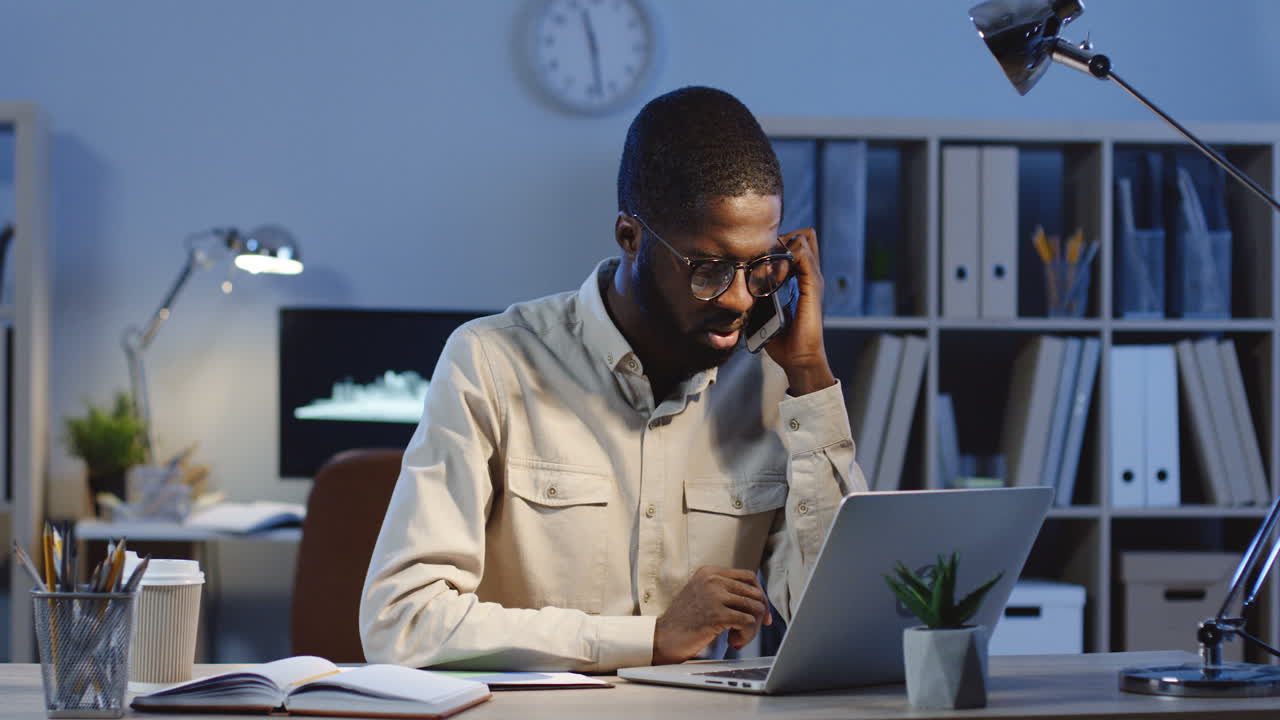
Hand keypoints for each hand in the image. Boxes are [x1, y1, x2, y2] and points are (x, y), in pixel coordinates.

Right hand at [652, 567, 772, 664]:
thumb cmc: (684, 621)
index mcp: (709, 572)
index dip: (760, 596)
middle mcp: (712, 579)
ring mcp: (714, 596)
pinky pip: (748, 622)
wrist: (663, 638)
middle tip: (748, 631)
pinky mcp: (717, 615)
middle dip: (758, 615)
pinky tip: (733, 642)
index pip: (749, 577)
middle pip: (755, 593)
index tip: (761, 614)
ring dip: (752, 628)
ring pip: (755, 608)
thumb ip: (724, 590)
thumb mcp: (702, 594)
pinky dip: (746, 635)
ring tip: (738, 638)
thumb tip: (759, 600)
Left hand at [765, 228, 835, 394]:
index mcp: (802, 279)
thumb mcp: (765, 309)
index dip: (777, 242)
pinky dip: (785, 256)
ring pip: (803, 239)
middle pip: (803, 235)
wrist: (799, 358)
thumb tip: (737, 287)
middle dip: (779, 238)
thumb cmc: (782, 338)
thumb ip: (759, 295)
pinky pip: (803, 256)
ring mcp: (814, 279)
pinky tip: (768, 270)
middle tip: (760, 254)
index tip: (757, 253)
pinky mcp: (813, 286)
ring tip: (762, 261)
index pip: (797, 243)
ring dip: (780, 245)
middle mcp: (811, 275)